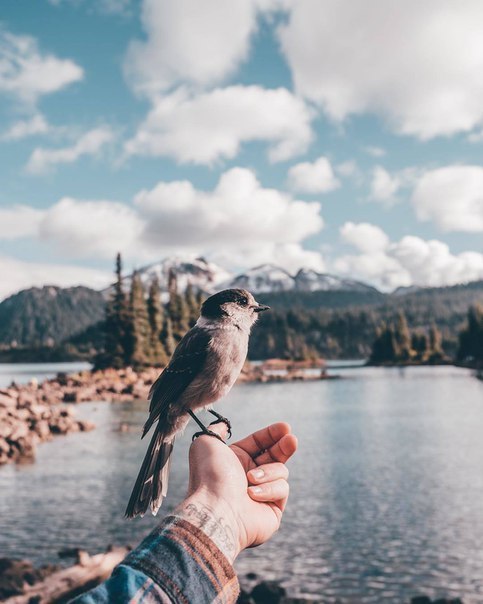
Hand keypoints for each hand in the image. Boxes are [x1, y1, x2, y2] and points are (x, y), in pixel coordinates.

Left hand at [174, 421, 297, 561]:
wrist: (215, 509)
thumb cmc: (210, 476)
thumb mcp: (206, 443)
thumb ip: (216, 430)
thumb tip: (222, 425)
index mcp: (236, 460)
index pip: (260, 442)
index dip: (272, 434)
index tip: (285, 427)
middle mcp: (249, 477)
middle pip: (276, 455)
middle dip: (284, 446)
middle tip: (291, 440)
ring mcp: (262, 494)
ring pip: (281, 471)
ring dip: (268, 471)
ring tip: (251, 478)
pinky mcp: (273, 510)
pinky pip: (282, 489)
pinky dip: (268, 489)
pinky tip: (253, 494)